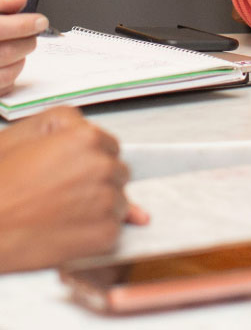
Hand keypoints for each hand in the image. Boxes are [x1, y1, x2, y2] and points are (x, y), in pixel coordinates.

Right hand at [0, 0, 46, 95]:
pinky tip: (12, 61)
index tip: (41, 21)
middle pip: (7, 53)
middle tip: (33, 34)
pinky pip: (4, 86)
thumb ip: (0, 2)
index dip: (23, 25)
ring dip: (21, 58)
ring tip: (20, 47)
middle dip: (27, 42)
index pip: (0, 29)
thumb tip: (19, 0)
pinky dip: (13, 73)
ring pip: (7, 73)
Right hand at [0, 107, 146, 271]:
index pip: (110, 147)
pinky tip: (66, 232)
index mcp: (86, 139)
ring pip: (118, 202)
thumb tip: (92, 133)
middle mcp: (102, 166)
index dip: (90, 161)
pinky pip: (113, 231)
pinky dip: (94, 235)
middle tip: (63, 195)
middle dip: (96, 184)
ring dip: (98, 209)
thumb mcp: (23, 135)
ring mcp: (106, 201)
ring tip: (61, 214)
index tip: (73, 173)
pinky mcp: (103, 234)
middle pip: (117, 174)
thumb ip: (64, 124)